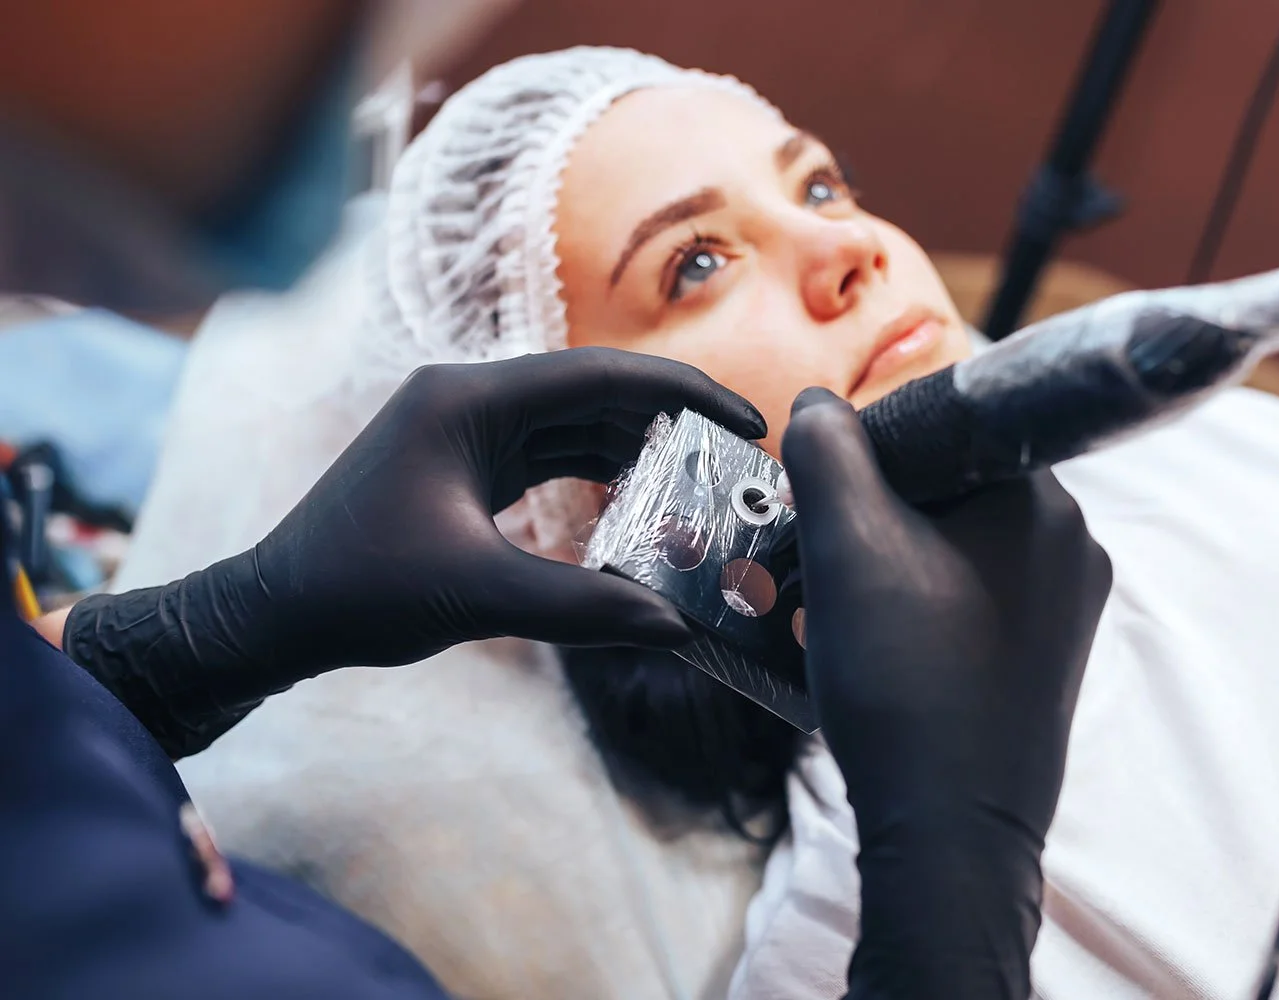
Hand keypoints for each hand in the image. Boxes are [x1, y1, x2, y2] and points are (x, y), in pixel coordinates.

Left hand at [64, 348, 764, 755]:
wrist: (274, 613)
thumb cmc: (357, 592)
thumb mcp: (478, 596)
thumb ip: (583, 606)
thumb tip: (678, 627)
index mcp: (468, 400)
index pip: (600, 377)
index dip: (683, 394)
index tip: (747, 419)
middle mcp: (468, 398)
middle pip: (594, 393)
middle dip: (669, 422)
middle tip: (739, 459)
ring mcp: (463, 429)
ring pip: (574, 424)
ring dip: (637, 448)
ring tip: (704, 482)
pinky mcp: (462, 463)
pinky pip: (548, 454)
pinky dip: (598, 472)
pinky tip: (641, 500)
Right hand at [781, 388, 1110, 998]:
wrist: (952, 836)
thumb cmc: (902, 682)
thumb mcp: (845, 547)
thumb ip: (828, 451)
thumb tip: (820, 407)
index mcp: (1043, 497)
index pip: (943, 429)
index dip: (868, 457)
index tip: (820, 506)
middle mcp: (1074, 543)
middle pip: (949, 491)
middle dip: (874, 518)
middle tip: (819, 566)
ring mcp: (1067, 607)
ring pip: (957, 548)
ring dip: (891, 565)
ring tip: (840, 615)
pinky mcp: (1049, 659)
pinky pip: (974, 600)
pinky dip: (920, 609)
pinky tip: (879, 651)